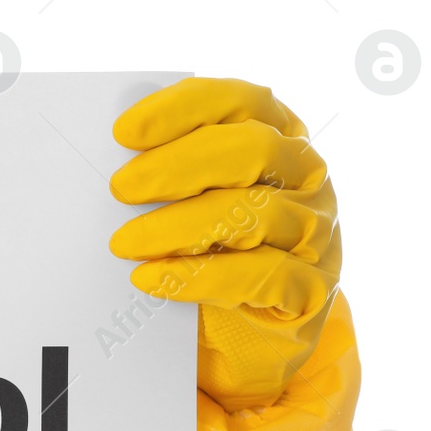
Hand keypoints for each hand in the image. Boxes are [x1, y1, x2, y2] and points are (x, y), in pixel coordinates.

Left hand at [107, 77, 340, 410]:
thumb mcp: (194, 198)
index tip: (124, 133)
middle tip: (120, 189)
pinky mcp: (312, 288)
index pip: (239, 101)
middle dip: (178, 165)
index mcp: (278, 134)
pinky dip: (199, 277)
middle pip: (253, 150)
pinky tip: (151, 278)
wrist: (248, 329)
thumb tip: (113, 158)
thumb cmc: (213, 245)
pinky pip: (261, 276)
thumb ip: (169, 171)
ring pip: (254, 214)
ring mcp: (316, 231)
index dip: (182, 109)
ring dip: (179, 227)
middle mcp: (306, 176)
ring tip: (124, 244)